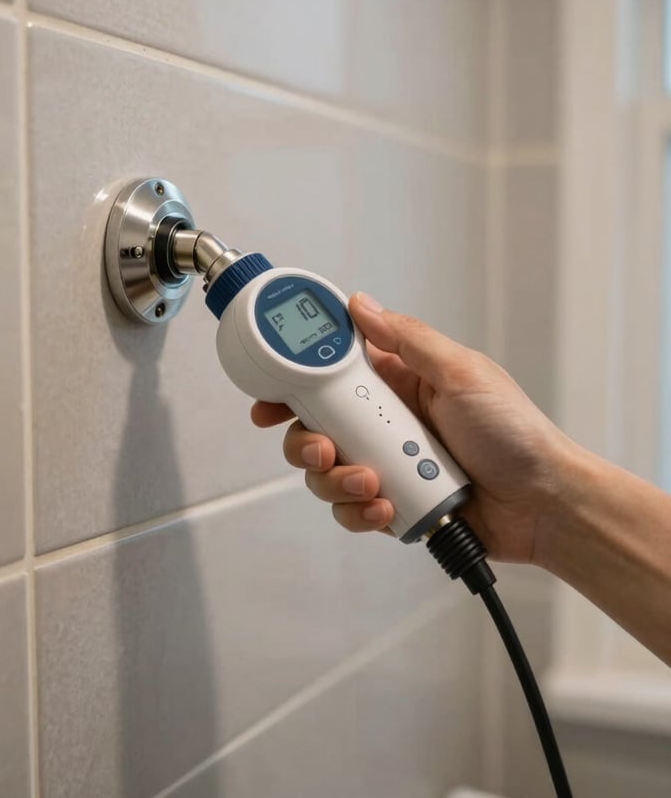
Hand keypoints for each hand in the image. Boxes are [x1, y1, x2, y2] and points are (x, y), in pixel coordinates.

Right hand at [252, 292, 578, 563]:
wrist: (543, 505)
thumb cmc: (516, 434)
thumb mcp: (462, 373)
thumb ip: (408, 340)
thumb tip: (361, 304)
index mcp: (399, 382)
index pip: (334, 371)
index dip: (297, 380)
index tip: (273, 393)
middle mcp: (386, 421)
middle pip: (316, 425)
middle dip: (308, 440)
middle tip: (324, 446)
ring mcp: (387, 463)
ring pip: (327, 470)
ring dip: (336, 480)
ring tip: (371, 483)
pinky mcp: (392, 502)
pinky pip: (351, 508)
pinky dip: (359, 512)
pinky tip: (385, 509)